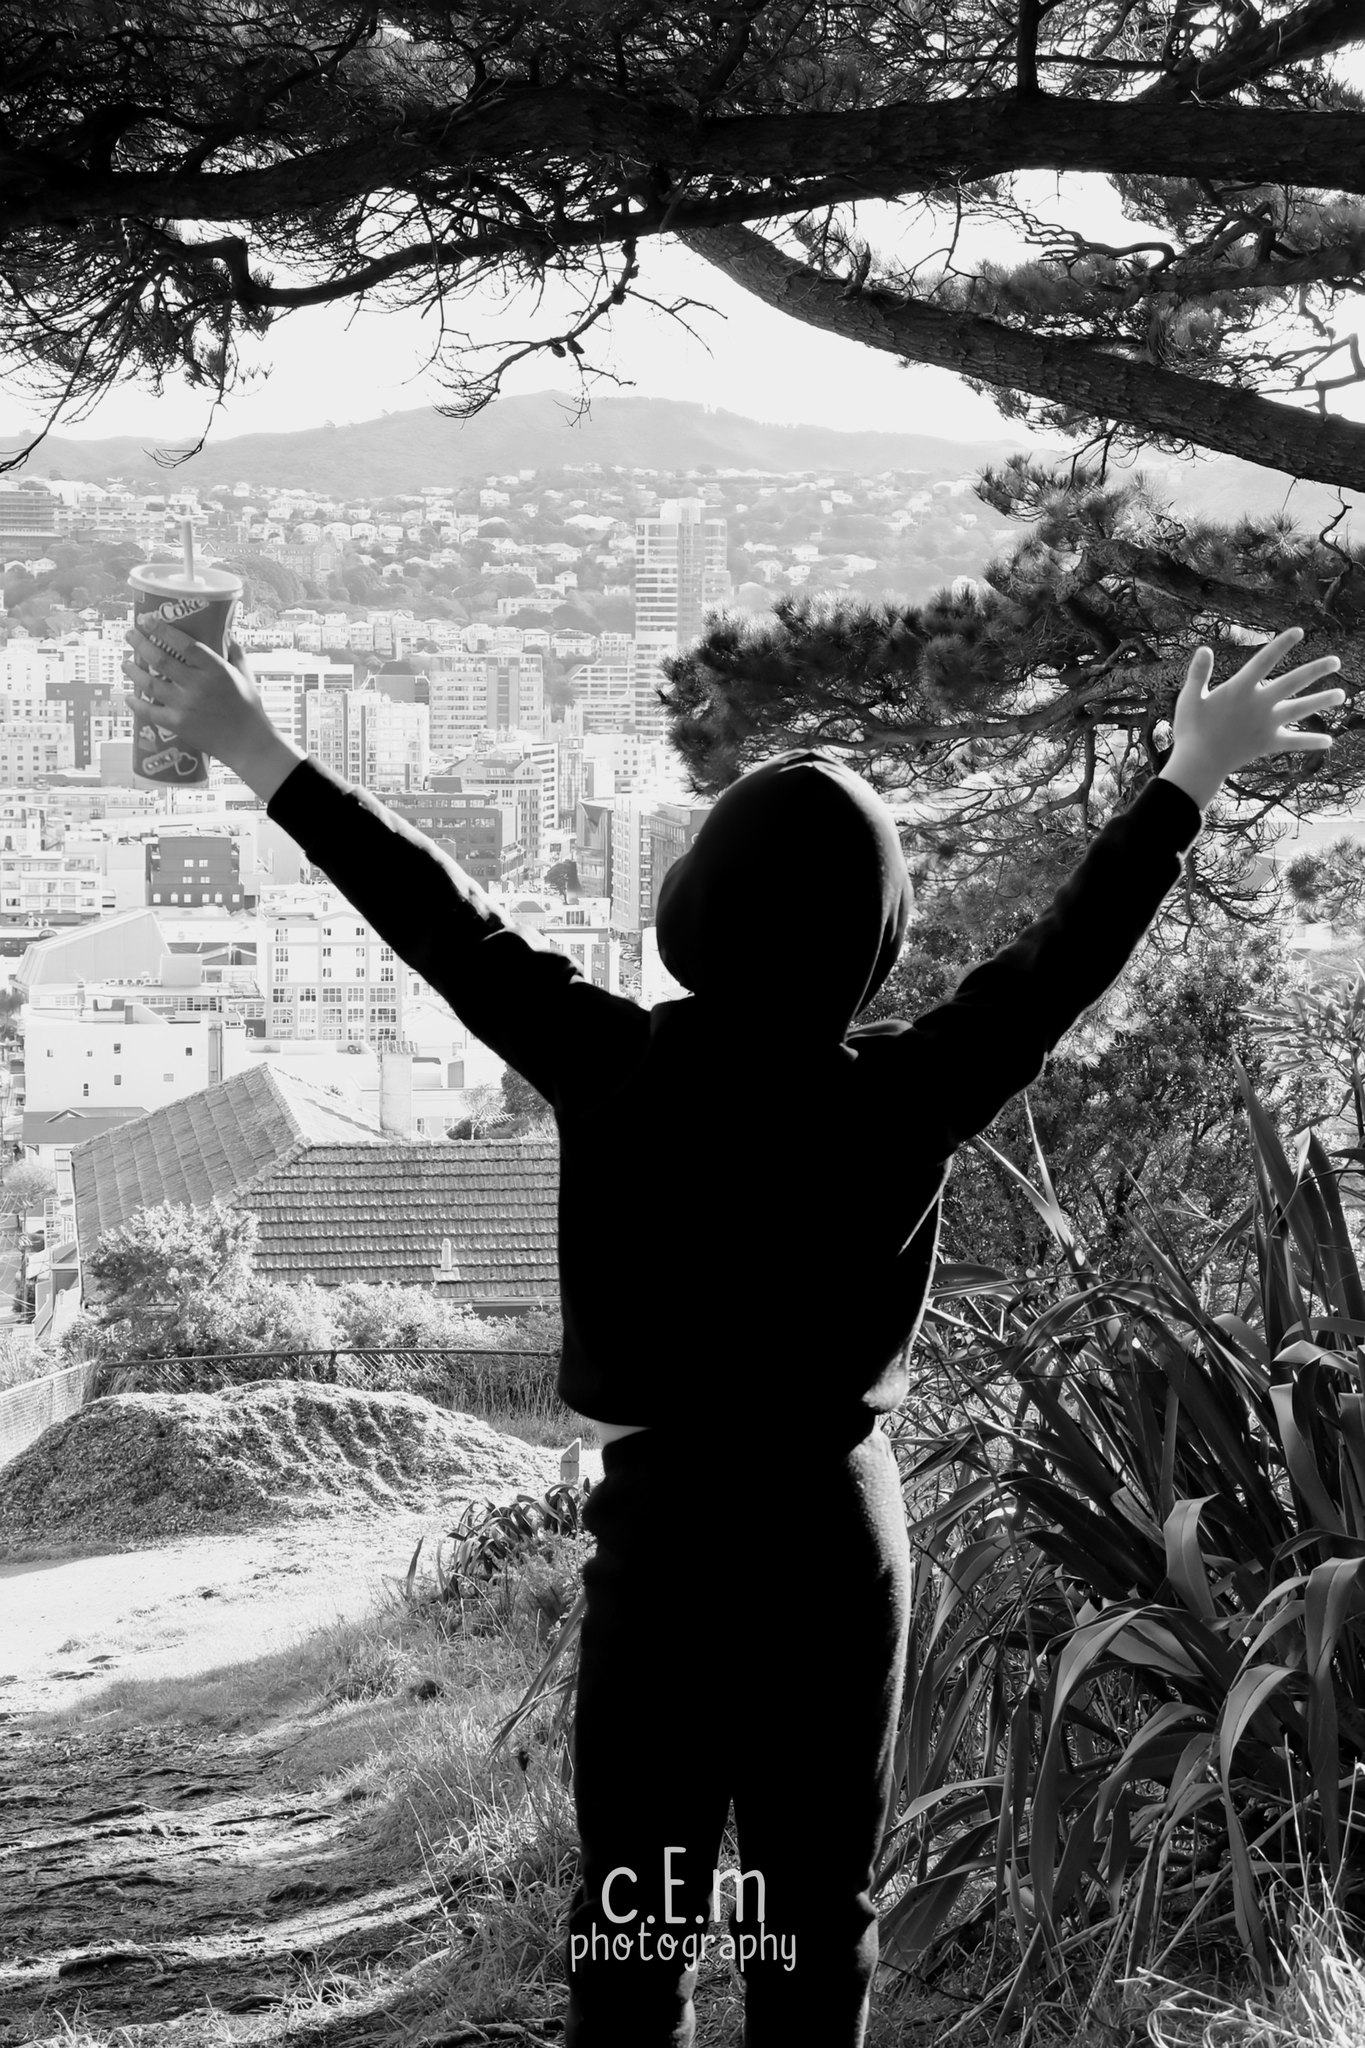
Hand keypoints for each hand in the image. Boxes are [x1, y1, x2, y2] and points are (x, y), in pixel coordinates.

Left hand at [121, 618, 271, 767]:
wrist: (248, 743)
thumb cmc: (249, 709)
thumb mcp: (246, 675)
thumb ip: (235, 652)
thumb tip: (226, 633)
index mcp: (216, 669)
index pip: (184, 643)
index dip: (162, 629)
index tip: (147, 619)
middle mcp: (198, 685)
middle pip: (161, 659)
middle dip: (140, 643)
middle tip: (130, 635)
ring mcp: (185, 705)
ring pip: (149, 683)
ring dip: (133, 671)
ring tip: (126, 663)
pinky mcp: (178, 724)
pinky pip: (149, 711)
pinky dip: (136, 704)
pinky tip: (129, 697)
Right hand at [1169, 628, 1345, 785]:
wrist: (1198, 765)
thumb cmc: (1190, 730)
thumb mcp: (1189, 698)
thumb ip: (1199, 673)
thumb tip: (1205, 649)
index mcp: (1239, 689)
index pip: (1265, 661)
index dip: (1281, 645)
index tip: (1299, 632)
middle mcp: (1258, 704)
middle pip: (1293, 683)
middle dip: (1316, 671)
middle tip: (1336, 661)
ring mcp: (1266, 724)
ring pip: (1300, 710)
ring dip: (1322, 701)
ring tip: (1342, 695)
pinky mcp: (1268, 743)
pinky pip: (1294, 742)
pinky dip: (1311, 742)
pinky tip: (1330, 741)